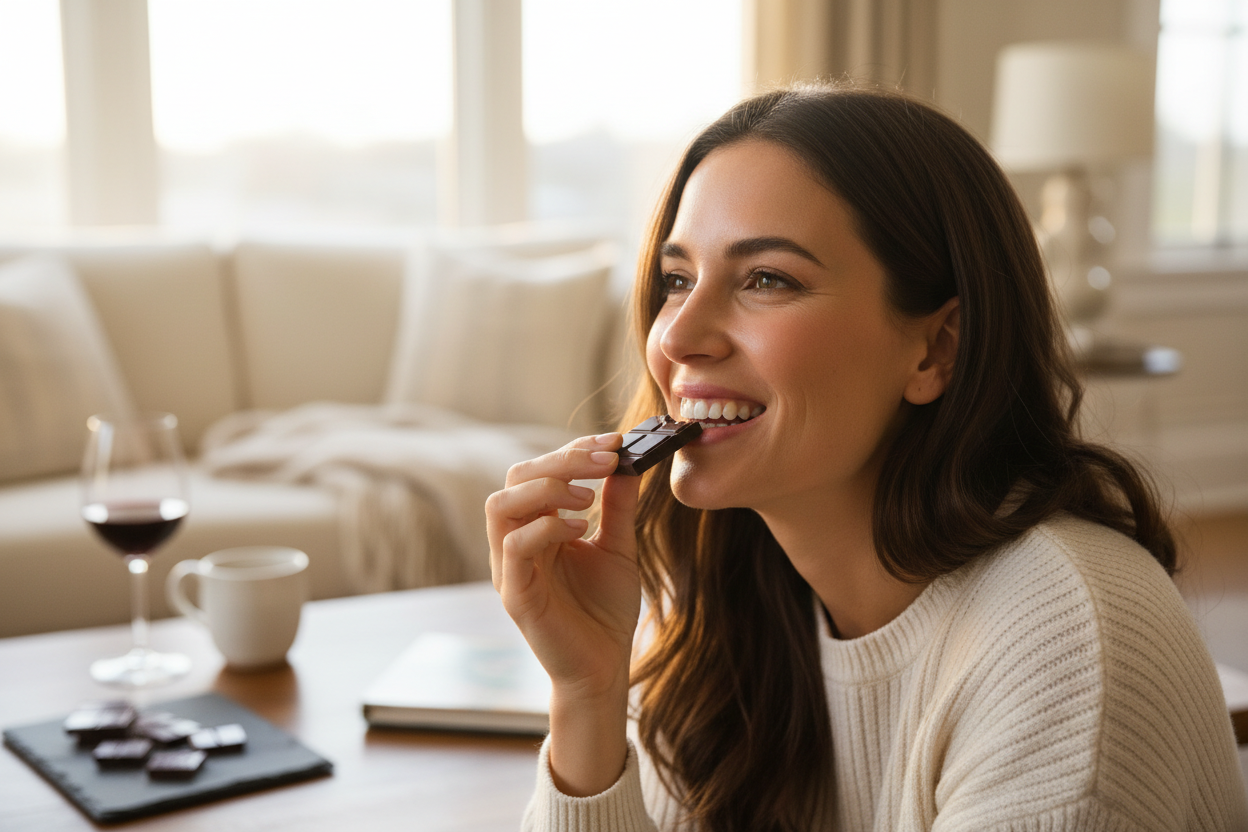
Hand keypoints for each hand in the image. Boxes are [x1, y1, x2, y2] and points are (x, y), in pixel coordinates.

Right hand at [486, 432, 641, 701]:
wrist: (604, 667)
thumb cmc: (604, 610)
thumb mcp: (618, 547)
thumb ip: (618, 506)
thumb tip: (627, 462)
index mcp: (536, 526)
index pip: (539, 471)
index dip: (573, 450)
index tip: (614, 442)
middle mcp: (516, 541)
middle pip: (516, 478)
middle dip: (562, 459)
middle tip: (607, 459)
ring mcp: (509, 568)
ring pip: (501, 505)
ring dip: (547, 488)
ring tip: (590, 496)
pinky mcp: (514, 594)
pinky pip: (514, 546)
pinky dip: (547, 527)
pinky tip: (583, 529)